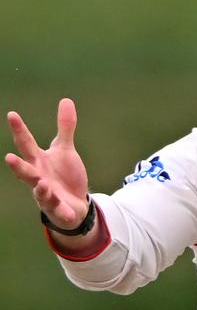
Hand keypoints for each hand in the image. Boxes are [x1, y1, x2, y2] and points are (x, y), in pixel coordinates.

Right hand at [5, 99, 89, 229]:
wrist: (75, 203)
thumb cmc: (64, 175)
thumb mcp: (66, 150)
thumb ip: (65, 127)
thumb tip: (66, 100)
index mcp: (39, 161)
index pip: (27, 144)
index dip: (19, 130)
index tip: (12, 114)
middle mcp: (39, 178)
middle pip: (27, 171)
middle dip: (18, 166)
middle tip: (9, 157)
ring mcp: (47, 195)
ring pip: (40, 192)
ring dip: (39, 189)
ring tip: (42, 183)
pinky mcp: (59, 209)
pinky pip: (59, 210)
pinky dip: (60, 209)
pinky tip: (62, 207)